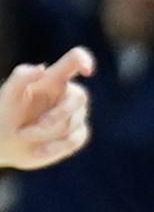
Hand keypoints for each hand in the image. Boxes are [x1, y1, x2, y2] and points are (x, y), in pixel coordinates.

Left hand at [0, 52, 90, 171]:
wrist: (1, 144)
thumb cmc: (3, 115)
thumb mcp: (7, 96)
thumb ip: (21, 77)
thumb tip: (42, 68)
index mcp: (53, 80)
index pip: (75, 60)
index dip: (85, 61)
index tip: (87, 71)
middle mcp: (67, 95)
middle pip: (79, 98)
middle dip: (56, 114)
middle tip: (27, 129)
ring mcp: (74, 116)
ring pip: (74, 122)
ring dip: (45, 133)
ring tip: (22, 136)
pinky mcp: (75, 136)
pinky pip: (75, 140)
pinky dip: (55, 147)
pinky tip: (37, 151)